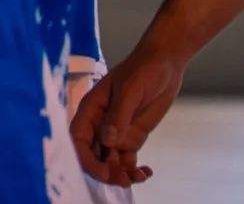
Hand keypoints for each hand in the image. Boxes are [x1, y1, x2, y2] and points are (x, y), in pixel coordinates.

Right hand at [72, 45, 186, 186]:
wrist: (164, 64)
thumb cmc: (143, 69)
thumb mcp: (130, 91)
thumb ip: (118, 116)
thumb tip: (107, 140)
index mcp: (91, 110)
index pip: (79, 140)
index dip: (86, 159)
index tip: (104, 171)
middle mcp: (99, 124)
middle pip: (93, 155)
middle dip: (105, 171)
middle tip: (124, 179)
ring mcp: (116, 131)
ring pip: (109, 161)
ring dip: (120, 174)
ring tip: (139, 176)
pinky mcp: (131, 136)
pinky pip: (127, 159)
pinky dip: (134, 171)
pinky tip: (146, 172)